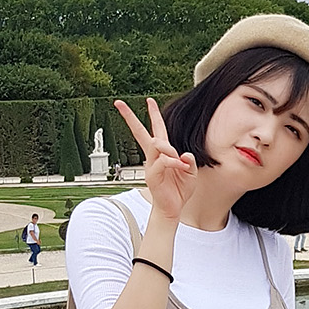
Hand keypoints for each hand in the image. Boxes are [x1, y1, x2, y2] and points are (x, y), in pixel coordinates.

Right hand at [114, 98, 196, 220]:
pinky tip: (180, 167)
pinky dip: (173, 162)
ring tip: (179, 161)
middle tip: (118, 102)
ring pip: (156, 144)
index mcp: (163, 153)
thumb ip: (189, 162)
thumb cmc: (180, 190)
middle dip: (129, 117)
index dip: (154, 115)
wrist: (173, 208)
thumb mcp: (190, 173)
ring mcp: (150, 165)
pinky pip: (163, 161)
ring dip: (169, 149)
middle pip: (140, 132)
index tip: (149, 100)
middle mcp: (153, 156)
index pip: (157, 129)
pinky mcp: (152, 175)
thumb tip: (185, 154)